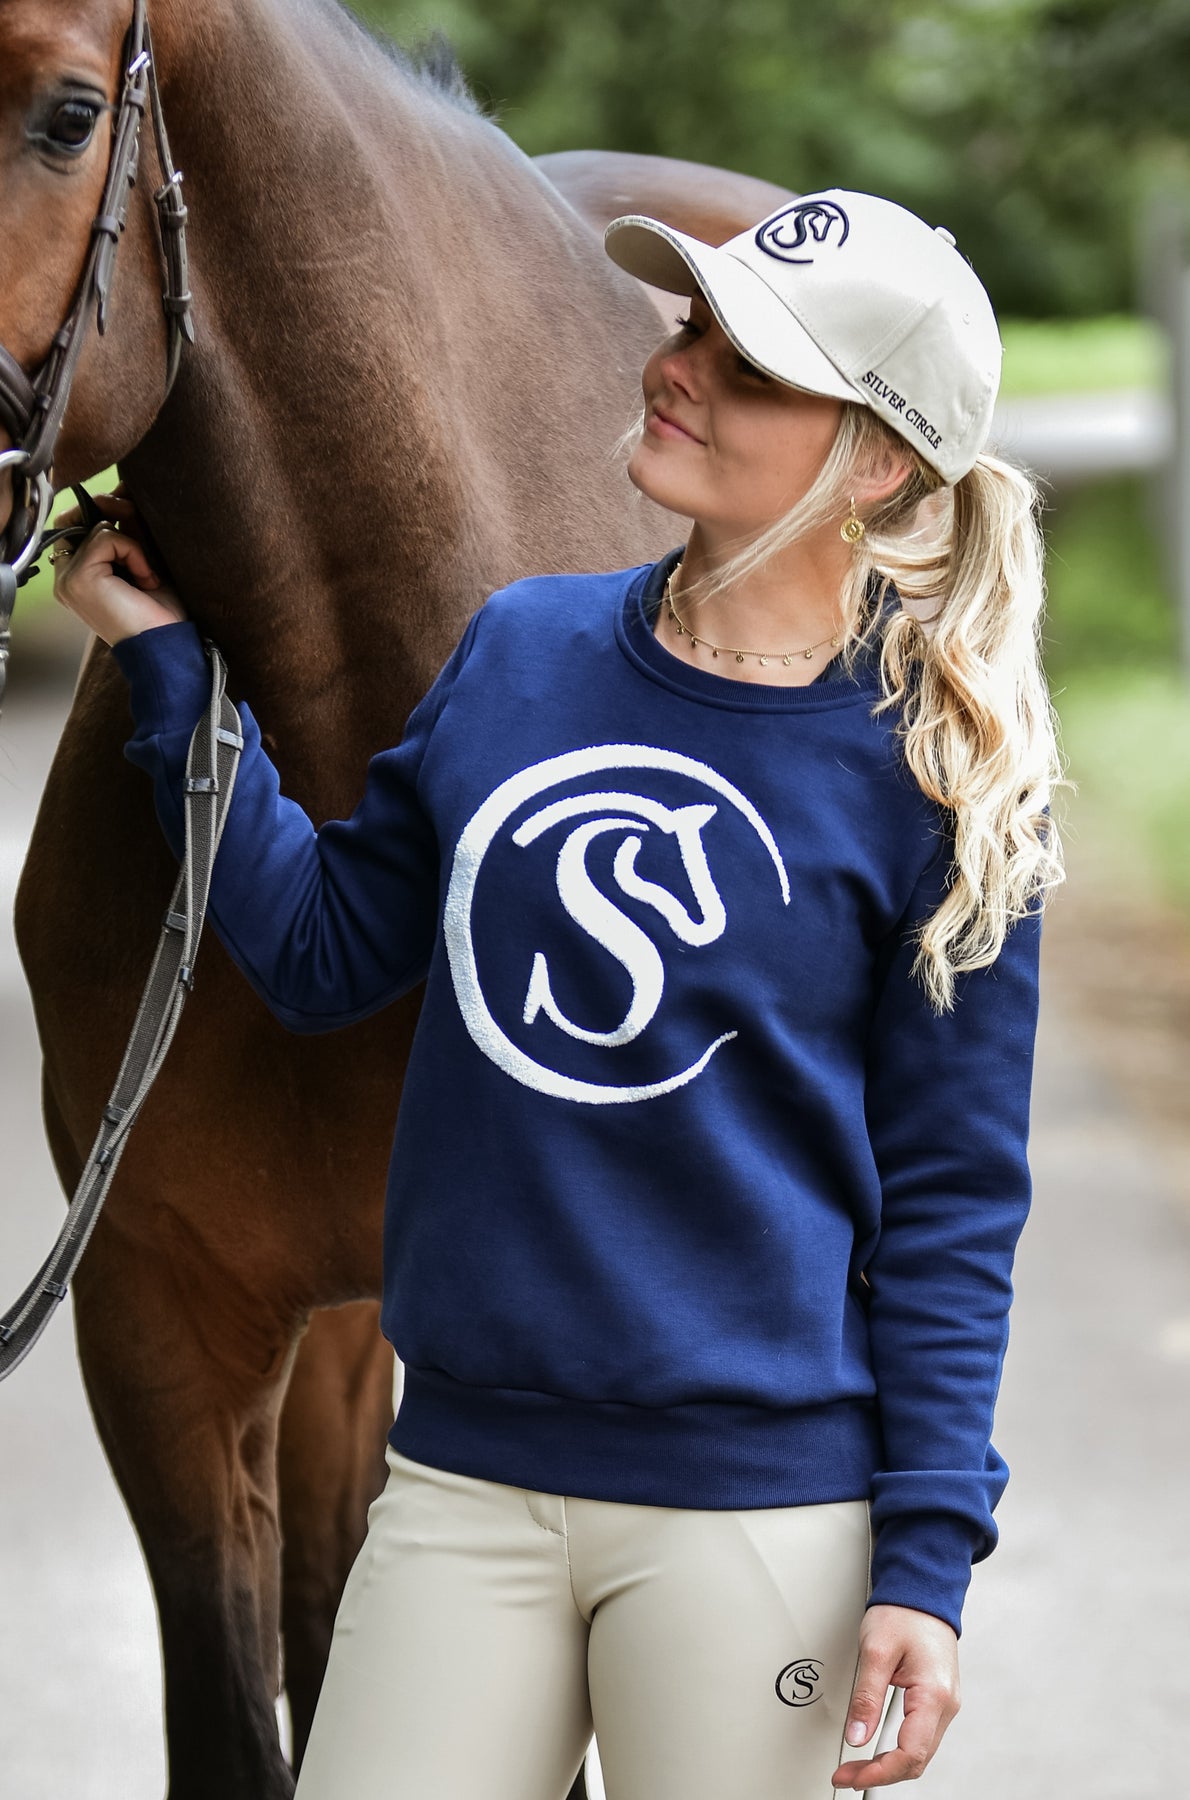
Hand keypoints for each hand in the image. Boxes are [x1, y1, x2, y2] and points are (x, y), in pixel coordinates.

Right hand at [53, 493, 185, 644]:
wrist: (167, 645)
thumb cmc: (159, 612)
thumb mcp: (143, 561)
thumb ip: (129, 530)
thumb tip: (123, 491)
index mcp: (78, 573)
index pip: (79, 523)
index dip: (106, 512)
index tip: (134, 515)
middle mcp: (66, 575)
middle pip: (80, 517)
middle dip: (115, 514)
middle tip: (143, 539)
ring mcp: (67, 577)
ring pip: (97, 526)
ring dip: (132, 543)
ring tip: (148, 574)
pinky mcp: (78, 577)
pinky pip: (105, 537)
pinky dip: (132, 551)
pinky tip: (146, 578)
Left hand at [832, 1604, 959, 1788]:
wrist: (922, 1591)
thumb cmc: (903, 1612)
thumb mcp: (876, 1651)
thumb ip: (866, 1697)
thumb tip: (856, 1736)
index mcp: (934, 1695)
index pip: (910, 1754)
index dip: (879, 1773)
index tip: (851, 1775)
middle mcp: (945, 1704)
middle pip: (916, 1760)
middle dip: (880, 1774)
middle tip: (847, 1774)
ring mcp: (944, 1703)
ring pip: (919, 1752)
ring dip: (888, 1764)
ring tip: (856, 1765)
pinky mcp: (936, 1699)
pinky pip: (919, 1736)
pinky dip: (897, 1749)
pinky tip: (876, 1749)